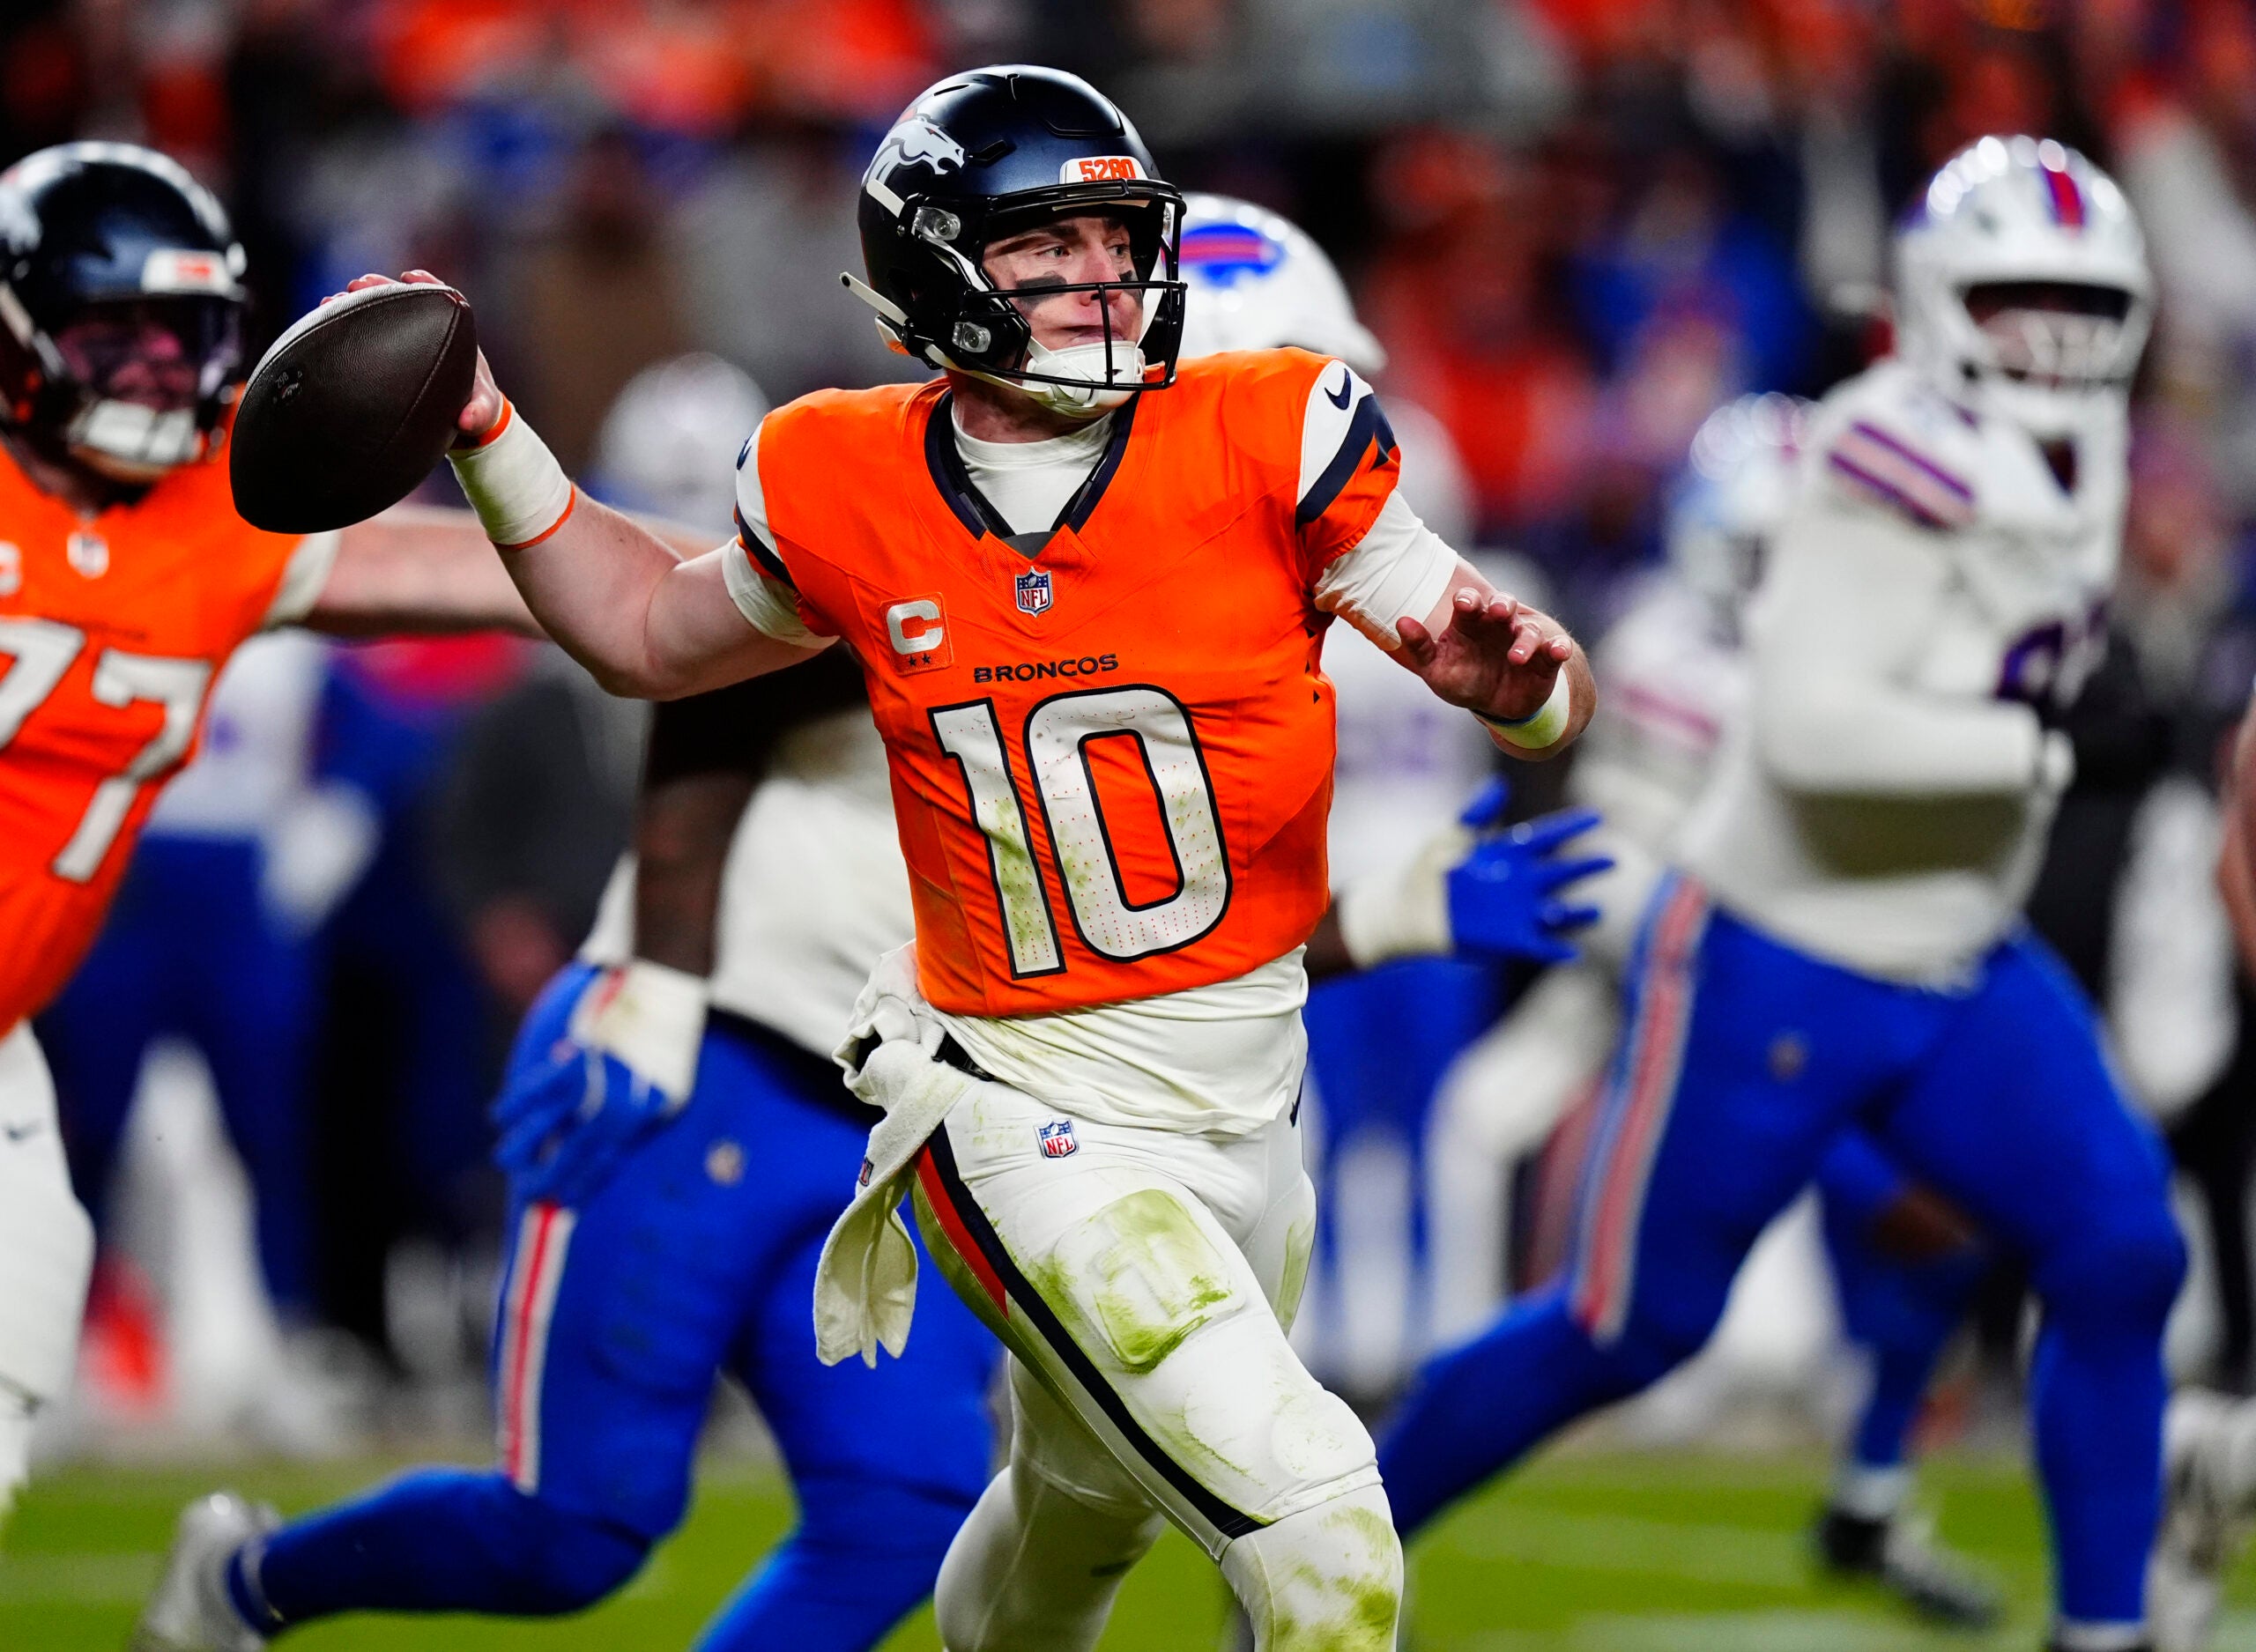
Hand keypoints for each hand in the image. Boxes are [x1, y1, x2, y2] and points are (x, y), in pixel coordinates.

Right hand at [334, 270, 503, 444]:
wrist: (460, 423)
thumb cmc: (475, 409)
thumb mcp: (483, 411)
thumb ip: (479, 413)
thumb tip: (469, 421)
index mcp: (454, 334)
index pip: (440, 299)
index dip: (426, 285)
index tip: (410, 277)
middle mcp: (427, 330)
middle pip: (402, 300)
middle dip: (380, 289)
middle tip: (360, 284)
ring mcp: (404, 340)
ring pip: (379, 314)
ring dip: (357, 304)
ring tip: (333, 299)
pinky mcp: (385, 354)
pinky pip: (364, 335)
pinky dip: (346, 326)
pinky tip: (325, 317)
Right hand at [489, 962, 704, 1204]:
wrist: (659, 1008)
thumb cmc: (666, 1056)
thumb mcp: (668, 1098)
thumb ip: (641, 1126)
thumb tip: (618, 1150)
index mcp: (630, 1129)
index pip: (595, 1172)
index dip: (577, 1188)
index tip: (564, 1199)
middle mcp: (604, 1116)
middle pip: (561, 1162)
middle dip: (540, 1179)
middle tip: (527, 1189)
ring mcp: (584, 1091)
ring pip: (537, 1132)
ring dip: (517, 1149)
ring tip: (505, 1158)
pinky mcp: (568, 1066)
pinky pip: (531, 1092)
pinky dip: (511, 1105)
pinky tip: (498, 1116)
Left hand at [1398, 587, 1575, 721]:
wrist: (1498, 705)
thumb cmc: (1463, 678)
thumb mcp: (1437, 668)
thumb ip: (1420, 647)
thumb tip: (1401, 622)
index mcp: (1471, 622)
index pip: (1469, 602)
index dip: (1468, 600)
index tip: (1464, 604)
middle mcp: (1499, 624)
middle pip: (1503, 605)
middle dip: (1503, 605)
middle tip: (1500, 611)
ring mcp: (1524, 639)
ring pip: (1529, 630)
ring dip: (1525, 640)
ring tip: (1516, 657)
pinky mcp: (1546, 658)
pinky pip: (1556, 648)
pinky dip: (1559, 648)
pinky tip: (1559, 651)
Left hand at [1445, 783, 1611, 965]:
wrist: (1406, 911)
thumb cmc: (1427, 870)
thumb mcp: (1449, 837)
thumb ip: (1475, 813)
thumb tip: (1499, 785)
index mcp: (1511, 853)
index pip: (1546, 836)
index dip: (1569, 827)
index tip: (1595, 817)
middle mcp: (1521, 882)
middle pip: (1560, 874)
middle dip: (1585, 867)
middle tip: (1611, 859)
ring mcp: (1517, 912)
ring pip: (1557, 913)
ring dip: (1575, 915)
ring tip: (1596, 912)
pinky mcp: (1508, 941)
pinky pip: (1539, 947)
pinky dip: (1555, 950)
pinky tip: (1571, 952)